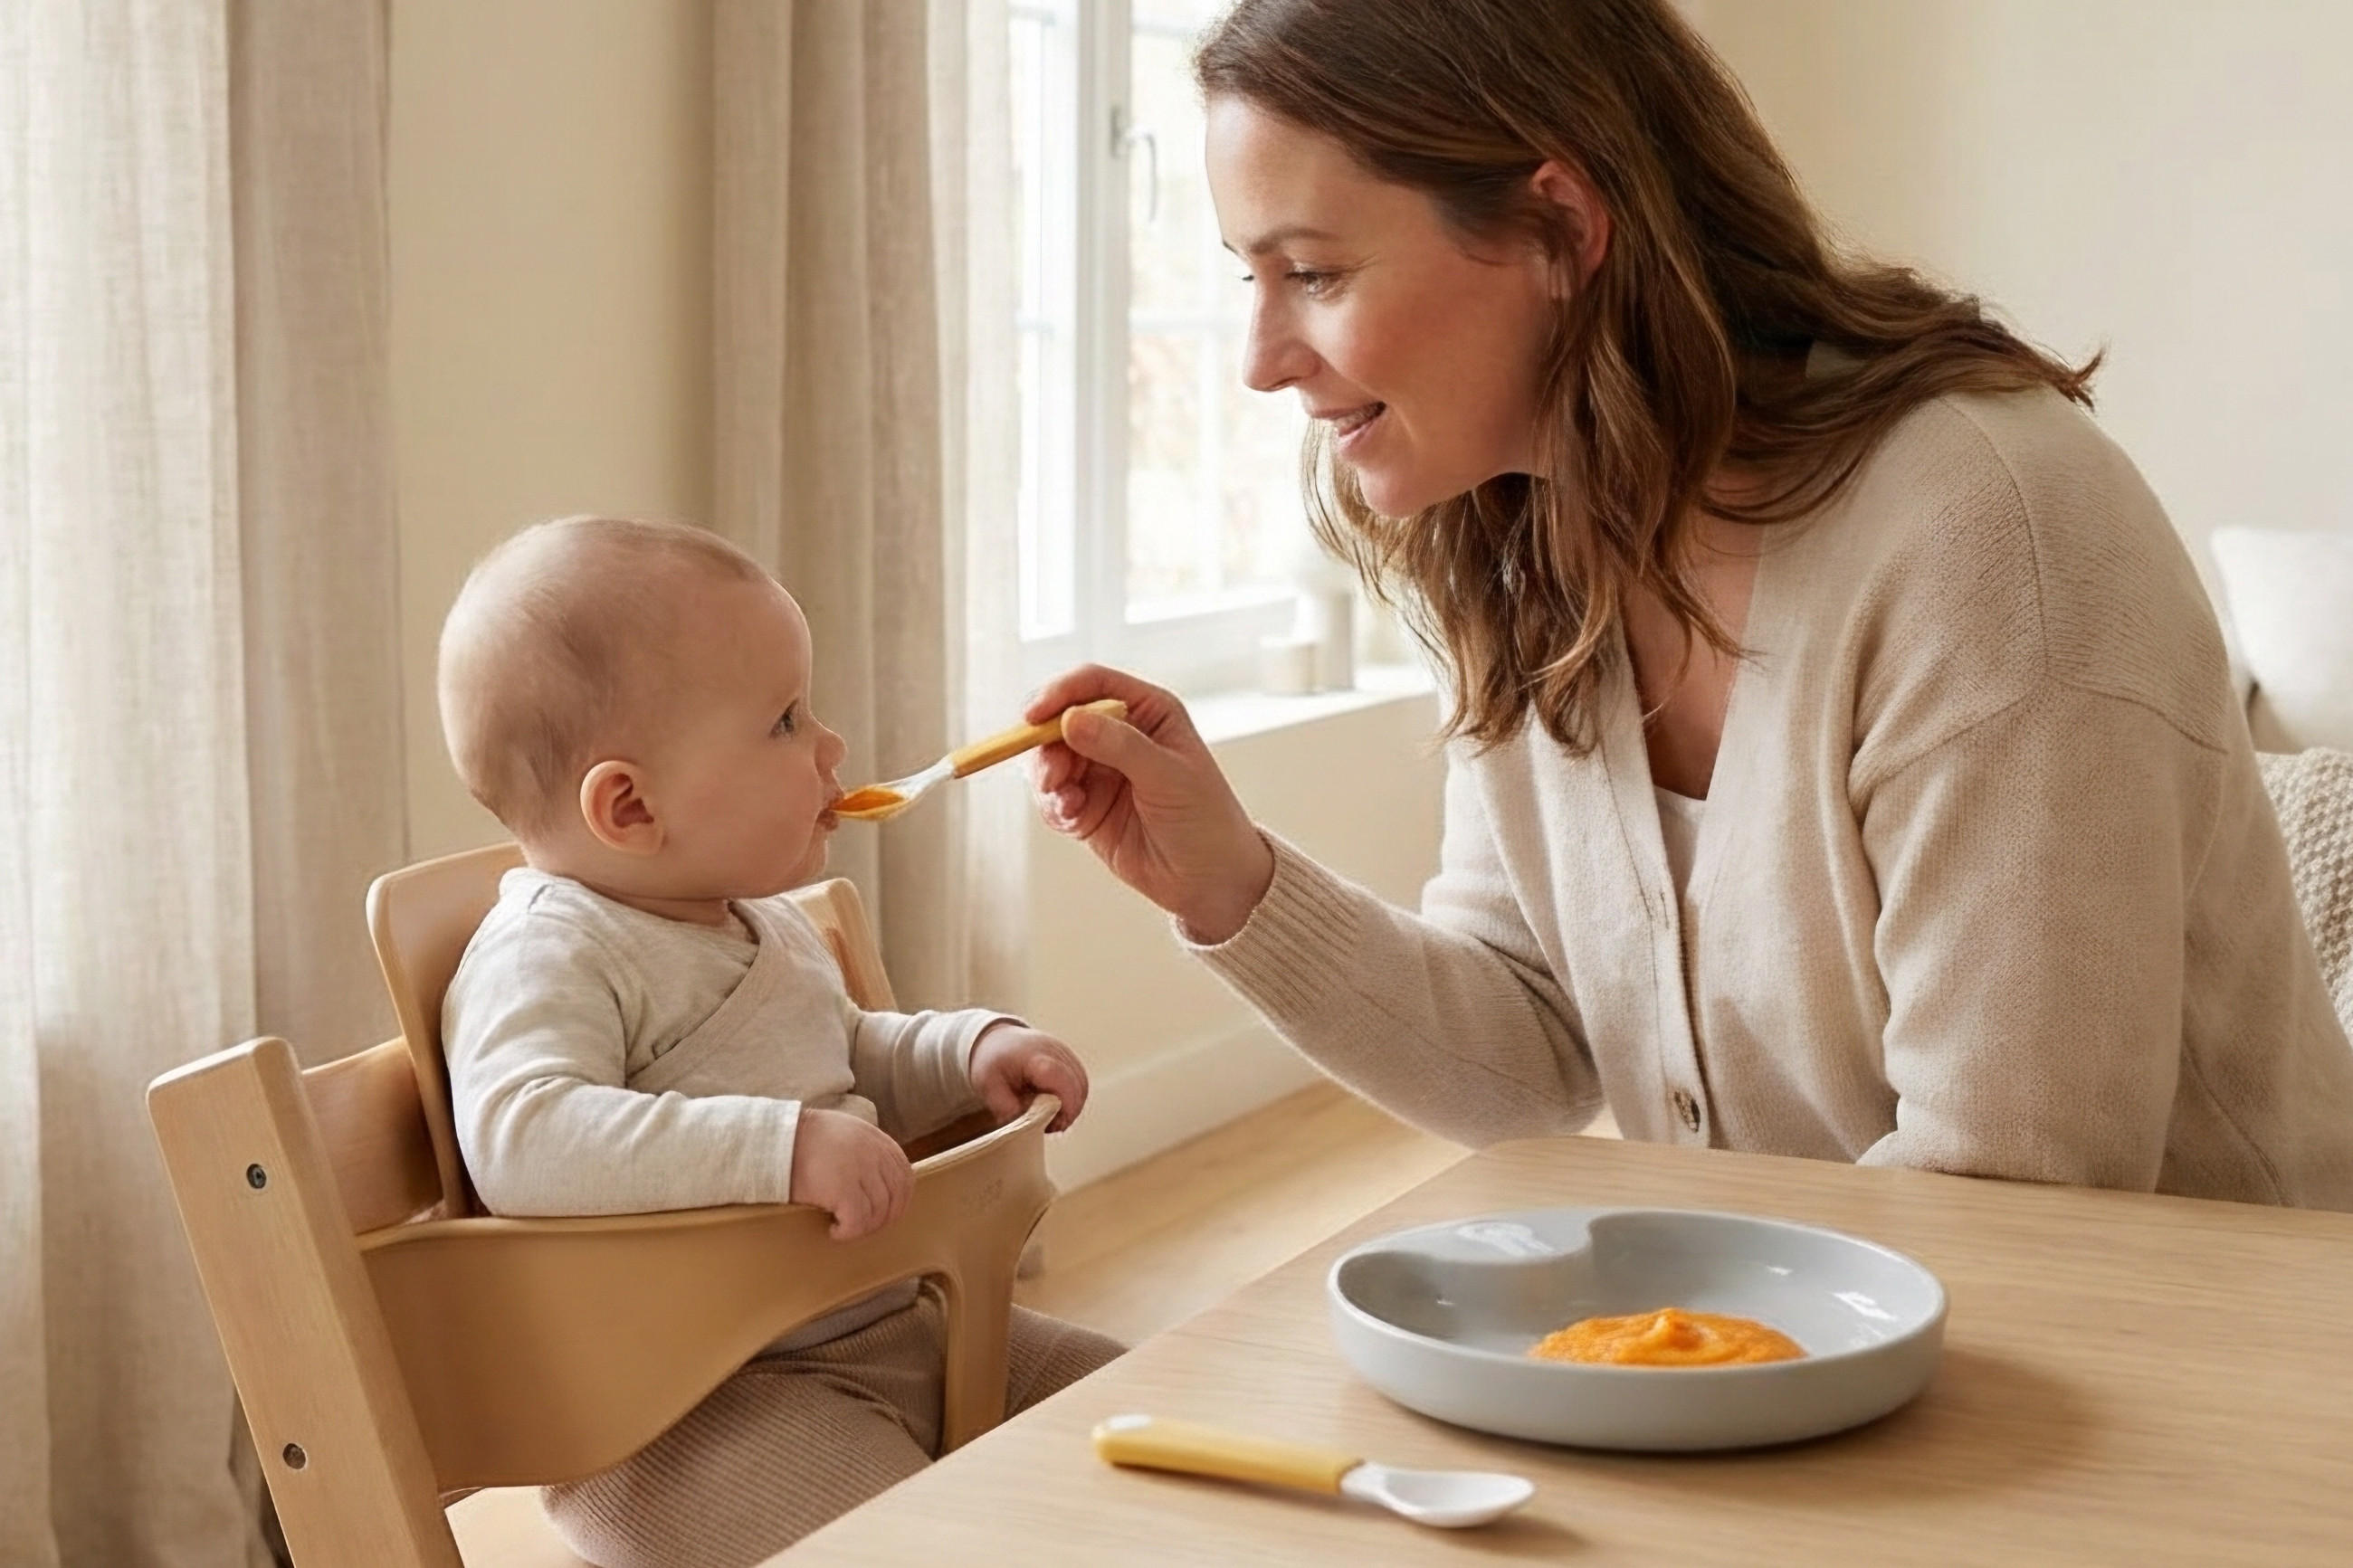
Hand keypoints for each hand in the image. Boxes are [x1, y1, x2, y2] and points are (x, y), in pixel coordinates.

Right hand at [790, 1107, 912, 1239]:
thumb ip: (865, 1150)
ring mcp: (860, 1171)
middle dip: (883, 1218)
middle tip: (863, 1227)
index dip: (898, 1200)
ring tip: (844, 1227)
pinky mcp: (843, 1190)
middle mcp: (873, 1154)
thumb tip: (878, 1182)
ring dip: (863, 1227)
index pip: (904, 1176)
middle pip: (895, 1197)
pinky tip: (833, 1230)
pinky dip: (848, 1232)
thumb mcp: (843, 1132)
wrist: (773, 1140)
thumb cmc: (801, 1139)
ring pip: (878, 1213)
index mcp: (876, 1140)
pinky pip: (858, 1222)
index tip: (884, 1214)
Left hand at [967, 1022, 1087, 1131]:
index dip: (1064, 1104)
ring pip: (1082, 1083)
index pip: (1059, 1078)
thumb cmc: (992, 1063)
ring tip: (1054, 1119)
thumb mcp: (988, 1086)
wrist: (995, 1039)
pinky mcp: (1068, 1057)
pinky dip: (1074, 1098)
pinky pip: (1080, 1080)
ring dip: (1073, 1106)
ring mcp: (1064, 1052)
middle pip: (1076, 1083)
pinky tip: (1058, 1108)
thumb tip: (1027, 1124)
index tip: (1054, 1124)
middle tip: (1052, 1127)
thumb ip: (1005, 1107)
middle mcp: (1053, 1050)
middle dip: (1069, 1111)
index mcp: (1033, 1056)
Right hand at [1026, 665, 1276, 943]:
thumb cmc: (1206, 818)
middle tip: (1052, 776)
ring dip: (1048, 780)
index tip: (1033, 716)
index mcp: (1148, 712)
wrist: (1210, 880)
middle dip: (1047, 746)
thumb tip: (1071, 719)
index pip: (1093, 685)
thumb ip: (1120, 746)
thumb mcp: (1168, 776)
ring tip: (1068, 804)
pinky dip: (1054, 806)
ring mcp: (1100, 771)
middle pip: (1060, 721)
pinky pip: (1052, 797)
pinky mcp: (1087, 807)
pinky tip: (1072, 819)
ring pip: (1050, 760)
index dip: (1059, 694)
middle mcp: (1120, 735)